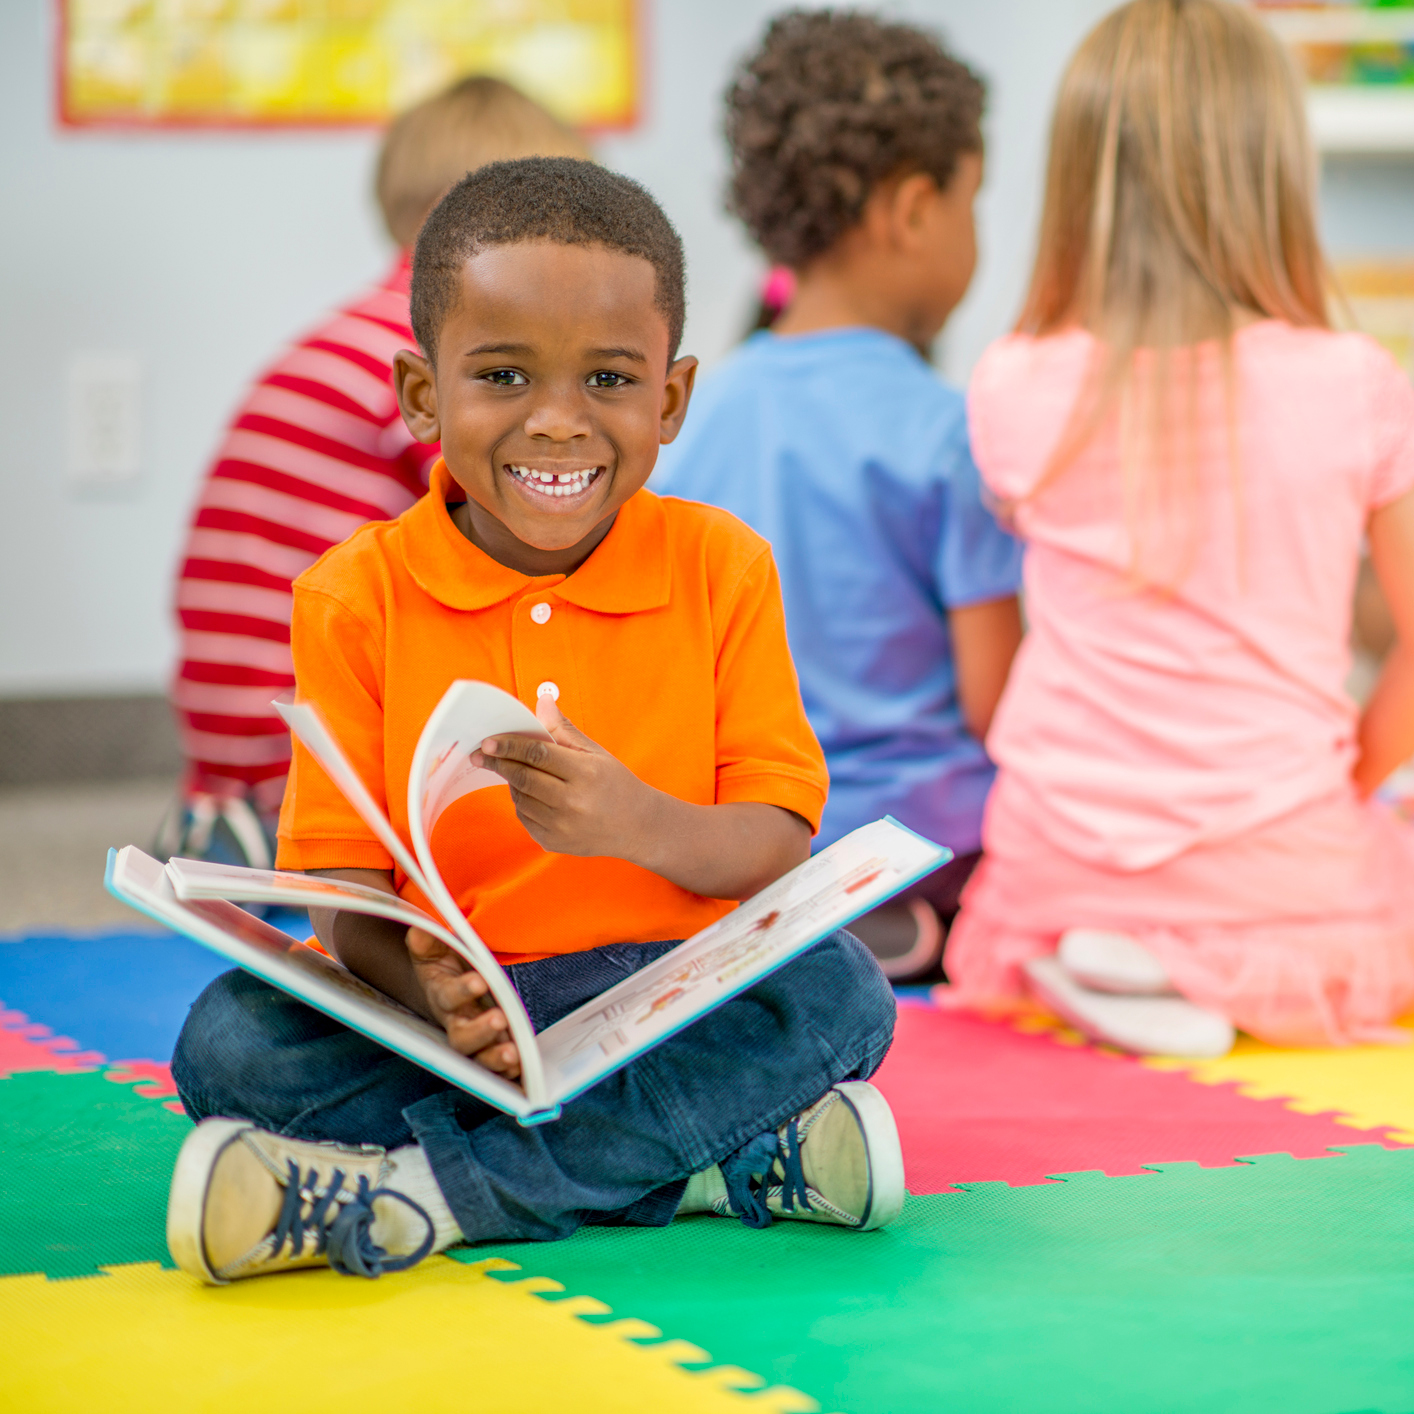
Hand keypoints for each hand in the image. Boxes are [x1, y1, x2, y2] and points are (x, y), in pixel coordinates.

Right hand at [404, 926, 520, 1078]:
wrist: (449, 981)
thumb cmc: (443, 962)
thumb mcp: (432, 947)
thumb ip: (426, 940)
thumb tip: (420, 931)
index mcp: (442, 995)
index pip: (448, 995)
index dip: (461, 990)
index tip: (480, 980)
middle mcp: (456, 1021)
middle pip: (461, 1038)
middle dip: (480, 1031)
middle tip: (499, 1019)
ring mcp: (475, 1039)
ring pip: (479, 1057)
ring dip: (495, 1058)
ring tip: (513, 1054)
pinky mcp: (491, 1047)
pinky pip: (496, 1067)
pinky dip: (508, 1071)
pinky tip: (522, 1068)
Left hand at [474, 696, 655, 858]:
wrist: (637, 826)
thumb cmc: (616, 785)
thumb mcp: (595, 753)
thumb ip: (563, 729)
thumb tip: (542, 702)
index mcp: (585, 774)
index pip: (538, 754)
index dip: (510, 745)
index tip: (489, 740)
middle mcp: (572, 802)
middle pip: (523, 777)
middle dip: (499, 762)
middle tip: (482, 753)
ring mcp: (561, 826)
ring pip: (520, 798)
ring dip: (513, 782)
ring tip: (518, 771)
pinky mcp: (553, 842)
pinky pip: (524, 817)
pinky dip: (522, 802)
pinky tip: (533, 794)